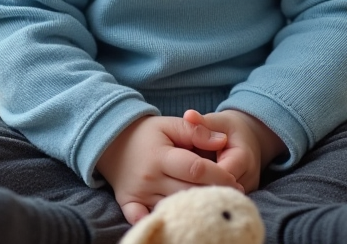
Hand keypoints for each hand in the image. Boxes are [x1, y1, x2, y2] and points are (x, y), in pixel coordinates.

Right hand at [96, 115, 241, 224]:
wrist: (112, 142)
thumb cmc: (147, 133)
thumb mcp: (170, 124)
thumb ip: (196, 130)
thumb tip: (222, 140)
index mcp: (161, 156)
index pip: (196, 169)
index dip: (219, 175)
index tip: (234, 180)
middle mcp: (149, 177)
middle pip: (187, 192)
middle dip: (212, 195)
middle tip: (231, 197)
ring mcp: (139, 194)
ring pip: (173, 208)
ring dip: (194, 210)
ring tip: (213, 208)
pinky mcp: (129, 204)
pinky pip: (143, 220)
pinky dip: (158, 222)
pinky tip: (177, 223)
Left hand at [182, 109, 285, 192]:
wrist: (250, 139)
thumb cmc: (230, 128)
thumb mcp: (218, 121)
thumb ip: (203, 122)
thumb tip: (188, 115)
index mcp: (243, 158)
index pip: (218, 174)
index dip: (197, 175)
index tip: (175, 172)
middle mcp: (247, 179)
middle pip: (218, 191)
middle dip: (196, 189)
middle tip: (170, 187)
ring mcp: (244, 191)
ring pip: (218, 200)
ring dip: (198, 196)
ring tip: (175, 194)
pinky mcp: (237, 199)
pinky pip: (218, 202)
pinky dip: (203, 199)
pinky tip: (184, 198)